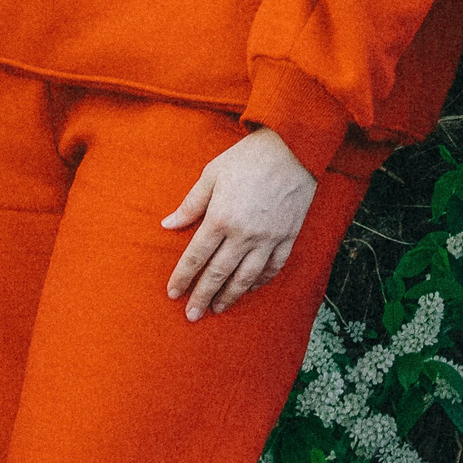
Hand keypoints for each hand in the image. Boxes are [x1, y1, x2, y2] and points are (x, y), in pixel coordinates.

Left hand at [160, 127, 316, 320]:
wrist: (294, 147)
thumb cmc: (248, 157)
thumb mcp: (212, 174)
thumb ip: (190, 204)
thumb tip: (168, 224)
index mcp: (220, 218)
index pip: (196, 256)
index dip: (183, 277)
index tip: (173, 293)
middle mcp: (243, 234)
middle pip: (218, 273)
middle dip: (202, 296)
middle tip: (192, 315)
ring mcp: (268, 238)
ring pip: (246, 277)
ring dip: (230, 295)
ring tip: (218, 308)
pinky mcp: (288, 236)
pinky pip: (273, 267)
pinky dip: (261, 281)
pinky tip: (251, 288)